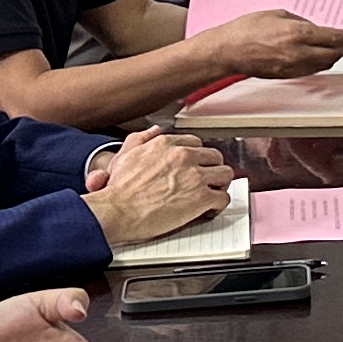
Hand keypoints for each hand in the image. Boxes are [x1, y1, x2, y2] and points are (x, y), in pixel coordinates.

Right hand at [89, 130, 232, 246]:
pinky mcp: (201, 198)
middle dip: (212, 169)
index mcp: (167, 144)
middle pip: (215, 157)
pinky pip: (222, 198)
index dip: (197, 158)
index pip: (196, 144)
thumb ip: (140, 139)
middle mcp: (184, 156)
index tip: (195, 167)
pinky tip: (209, 210)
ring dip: (219, 185)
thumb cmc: (118, 189)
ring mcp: (195, 176)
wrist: (117, 210)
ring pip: (225, 174)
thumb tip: (154, 131)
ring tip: (211, 194)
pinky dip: (219, 205)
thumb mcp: (124, 154)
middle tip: (206, 181)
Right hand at [197, 10, 342, 78]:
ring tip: (337, 45)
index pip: (336, 37)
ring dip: (334, 55)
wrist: (227, 51)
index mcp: (299, 34)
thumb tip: (314, 26)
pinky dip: (319, 61)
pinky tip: (317, 54)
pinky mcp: (287, 76)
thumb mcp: (277, 14)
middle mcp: (299, 54)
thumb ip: (300, 20)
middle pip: (335, 54)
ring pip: (325, 64)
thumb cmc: (246, 30)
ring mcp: (293, 67)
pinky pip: (311, 69)